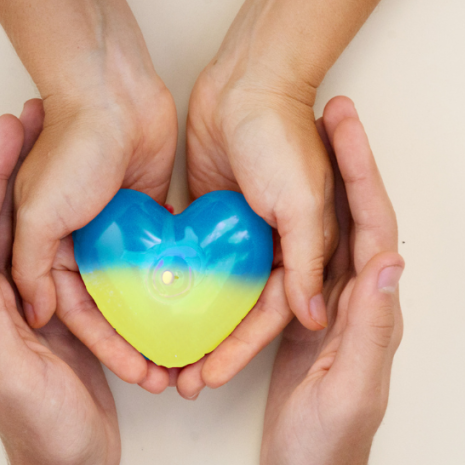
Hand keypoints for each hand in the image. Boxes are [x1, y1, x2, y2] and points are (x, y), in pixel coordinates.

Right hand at [0, 0, 178, 390]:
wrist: (113, 93)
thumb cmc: (71, 148)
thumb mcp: (40, 214)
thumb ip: (32, 266)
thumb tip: (37, 312)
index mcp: (44, 248)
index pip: (75, 313)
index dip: (105, 347)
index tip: (137, 374)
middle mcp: (76, 245)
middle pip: (106, 309)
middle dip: (132, 345)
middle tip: (162, 375)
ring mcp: (112, 232)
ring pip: (134, 290)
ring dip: (155, 321)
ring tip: (185, 352)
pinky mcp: (145, 217)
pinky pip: (158, 260)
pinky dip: (171, 284)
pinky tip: (195, 311)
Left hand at [0, 101, 118, 464]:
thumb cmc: (43, 428)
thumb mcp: (12, 373)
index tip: (10, 128)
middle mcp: (1, 298)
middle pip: (5, 218)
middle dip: (16, 165)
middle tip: (38, 117)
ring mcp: (32, 304)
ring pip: (38, 233)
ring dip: (49, 187)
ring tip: (68, 144)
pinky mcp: (61, 315)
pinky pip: (66, 259)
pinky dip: (79, 225)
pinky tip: (102, 204)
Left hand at [180, 0, 388, 396]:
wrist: (247, 84)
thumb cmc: (282, 138)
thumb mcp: (302, 204)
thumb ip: (305, 262)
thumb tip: (313, 316)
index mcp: (298, 252)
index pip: (267, 317)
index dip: (239, 351)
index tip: (208, 377)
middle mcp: (269, 249)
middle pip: (237, 313)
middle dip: (212, 349)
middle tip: (179, 380)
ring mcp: (235, 234)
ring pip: (212, 293)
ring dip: (190, 324)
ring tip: (160, 355)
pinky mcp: (206, 216)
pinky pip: (191, 260)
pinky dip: (176, 285)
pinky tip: (151, 308)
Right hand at [260, 97, 403, 464]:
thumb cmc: (328, 442)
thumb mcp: (349, 388)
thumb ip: (370, 327)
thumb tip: (388, 261)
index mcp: (372, 310)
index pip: (375, 228)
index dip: (363, 172)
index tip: (345, 124)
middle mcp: (356, 300)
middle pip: (355, 217)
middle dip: (345, 162)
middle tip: (327, 111)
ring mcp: (328, 307)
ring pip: (326, 233)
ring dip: (320, 185)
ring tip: (301, 140)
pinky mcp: (303, 319)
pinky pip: (299, 260)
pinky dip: (290, 224)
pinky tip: (268, 204)